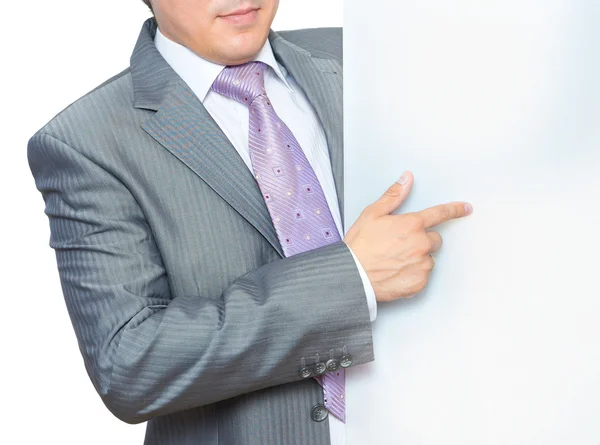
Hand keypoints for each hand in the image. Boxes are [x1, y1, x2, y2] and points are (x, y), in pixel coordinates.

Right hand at [343, 171, 472, 301]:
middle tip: (400, 245)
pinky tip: (396, 272)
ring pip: (428, 258)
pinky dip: (413, 274)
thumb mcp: (372, 214)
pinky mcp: (419, 282)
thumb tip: (406, 179)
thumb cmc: (360, 246)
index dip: (454, 210)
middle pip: (434, 239)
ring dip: (417, 258)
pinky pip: (423, 276)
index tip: (465, 208)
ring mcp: (421, 264)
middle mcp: (420, 244)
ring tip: (395, 260)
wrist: (352, 275)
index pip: (439, 214)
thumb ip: (393, 196)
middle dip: (422, 240)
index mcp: (411, 225)